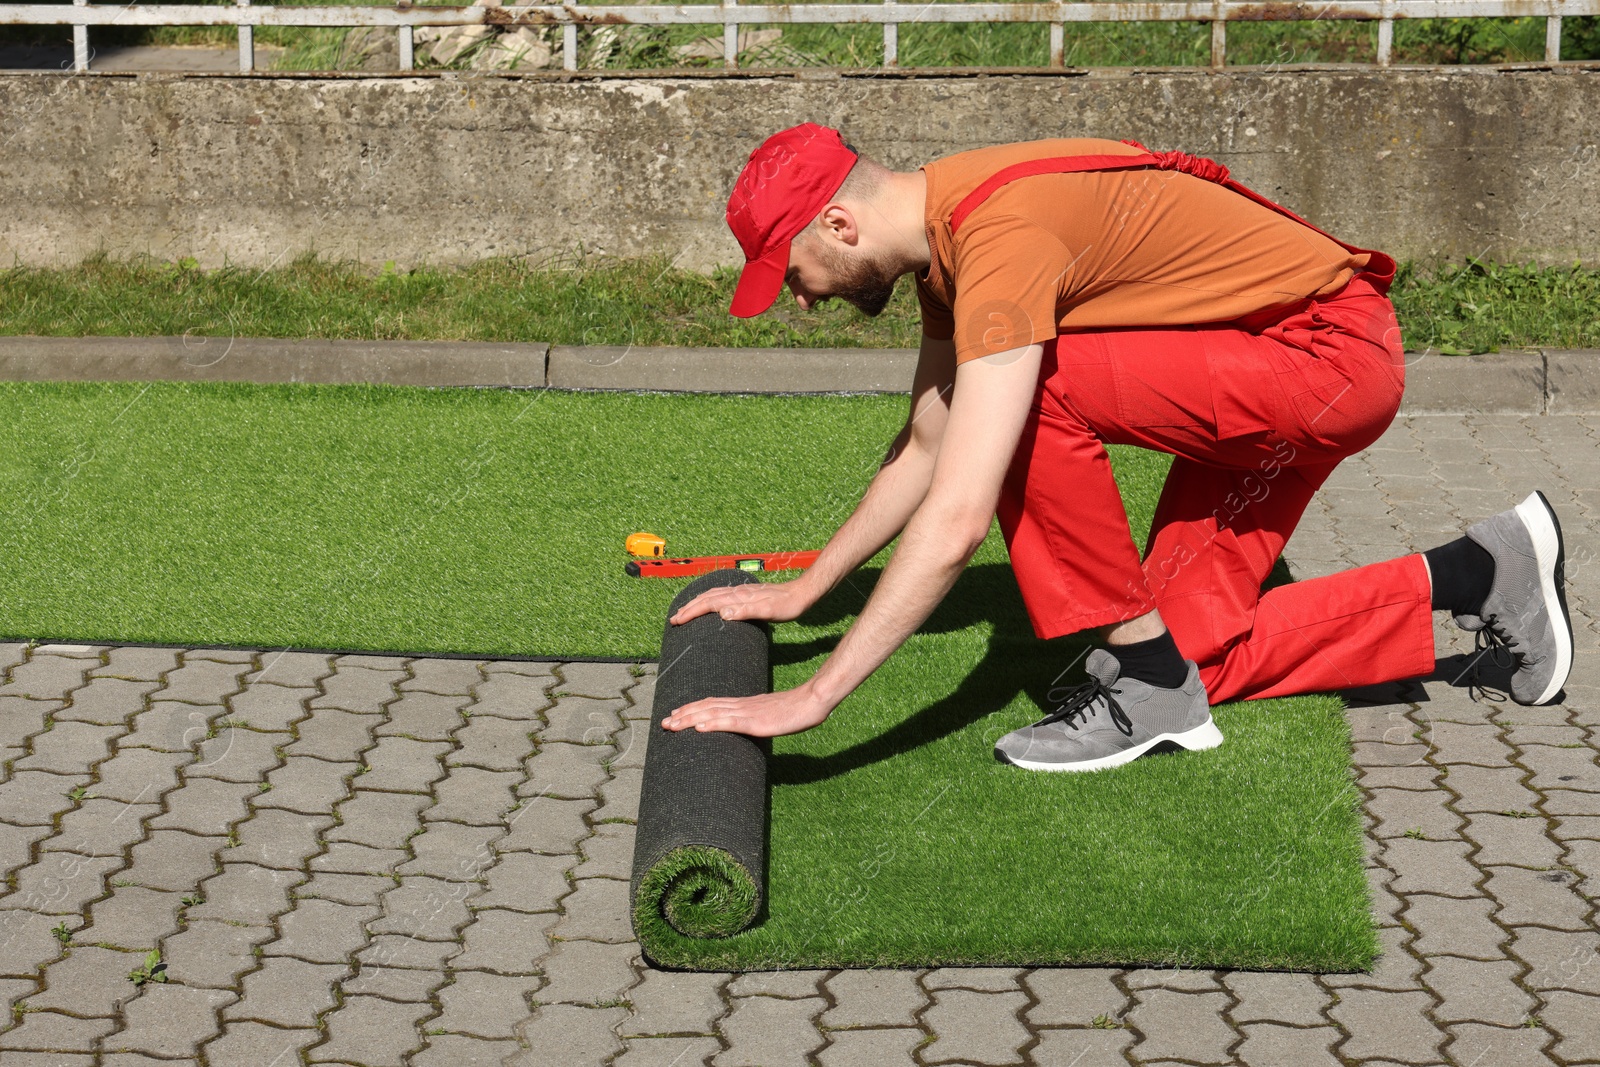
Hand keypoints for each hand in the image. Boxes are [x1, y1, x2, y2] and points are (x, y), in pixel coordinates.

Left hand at [661, 684, 831, 736]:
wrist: (812, 701)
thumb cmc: (797, 710)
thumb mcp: (772, 716)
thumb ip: (757, 720)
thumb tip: (749, 727)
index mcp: (745, 703)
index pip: (713, 703)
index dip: (693, 708)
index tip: (676, 713)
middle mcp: (741, 705)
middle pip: (706, 706)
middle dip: (683, 714)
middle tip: (664, 722)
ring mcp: (747, 712)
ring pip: (712, 713)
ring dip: (690, 719)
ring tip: (672, 724)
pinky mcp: (756, 722)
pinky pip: (730, 722)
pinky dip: (712, 723)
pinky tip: (699, 727)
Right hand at [669, 576, 814, 626]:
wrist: (802, 593)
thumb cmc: (787, 605)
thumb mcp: (768, 612)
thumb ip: (745, 611)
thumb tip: (721, 613)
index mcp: (738, 597)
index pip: (708, 603)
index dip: (691, 612)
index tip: (676, 621)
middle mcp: (737, 592)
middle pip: (706, 597)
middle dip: (688, 608)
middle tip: (674, 619)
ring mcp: (742, 592)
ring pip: (712, 594)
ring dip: (697, 602)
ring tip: (686, 610)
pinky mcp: (747, 594)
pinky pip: (721, 595)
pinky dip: (709, 599)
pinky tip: (712, 603)